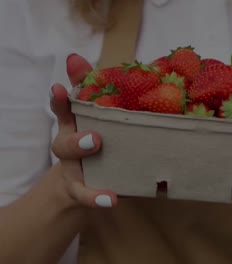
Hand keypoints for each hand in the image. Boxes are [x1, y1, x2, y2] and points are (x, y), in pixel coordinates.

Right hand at [50, 54, 117, 207]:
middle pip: (64, 142)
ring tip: (98, 152)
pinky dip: (96, 197)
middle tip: (96, 137)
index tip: (59, 89)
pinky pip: (85, 195)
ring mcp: (74, 170)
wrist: (88, 185)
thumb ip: (91, 89)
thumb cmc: (98, 146)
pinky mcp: (82, 190)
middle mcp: (70, 147)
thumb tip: (75, 57)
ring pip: (70, 165)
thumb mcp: (98, 120)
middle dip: (76, 137)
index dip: (61, 101)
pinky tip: (111, 199)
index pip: (64, 111)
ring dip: (82, 157)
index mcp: (75, 127)